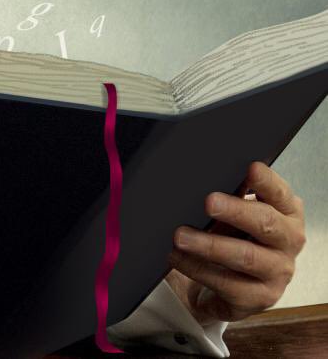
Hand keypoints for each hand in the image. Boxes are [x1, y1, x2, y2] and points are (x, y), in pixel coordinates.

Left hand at [165, 161, 305, 324]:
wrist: (230, 287)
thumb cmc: (234, 237)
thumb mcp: (236, 213)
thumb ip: (232, 194)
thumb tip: (205, 173)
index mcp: (286, 213)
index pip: (280, 194)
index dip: (266, 182)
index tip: (250, 168)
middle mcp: (288, 241)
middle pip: (266, 223)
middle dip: (236, 211)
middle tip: (209, 202)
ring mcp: (277, 272)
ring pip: (245, 256)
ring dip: (210, 245)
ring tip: (180, 236)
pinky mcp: (259, 298)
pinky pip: (226, 283)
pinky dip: (197, 268)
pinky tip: (176, 257)